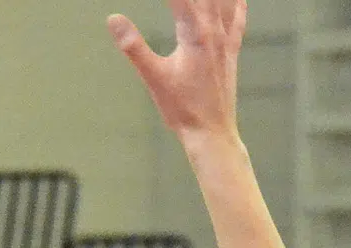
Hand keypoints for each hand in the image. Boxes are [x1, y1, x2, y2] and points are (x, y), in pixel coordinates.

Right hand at [111, 0, 244, 137]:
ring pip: (224, 3)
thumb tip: (113, 19)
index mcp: (195, 35)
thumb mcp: (153, 77)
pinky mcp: (231, 52)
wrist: (211, 131)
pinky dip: (237, 5)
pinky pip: (238, 20)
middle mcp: (214, 32)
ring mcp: (226, 41)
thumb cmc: (181, 108)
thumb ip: (133, 46)